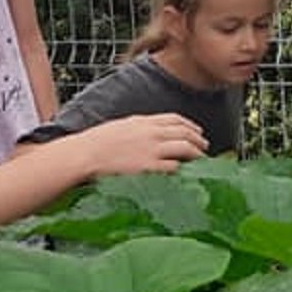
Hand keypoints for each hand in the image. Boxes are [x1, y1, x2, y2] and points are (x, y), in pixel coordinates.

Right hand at [72, 114, 206, 176]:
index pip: (175, 119)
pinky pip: (173, 166)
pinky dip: (181, 168)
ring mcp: (152, 150)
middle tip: (204, 147)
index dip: (190, 125)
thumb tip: (153, 132)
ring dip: (196, 154)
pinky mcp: (149, 167)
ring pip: (185, 148)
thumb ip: (140, 128)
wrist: (87, 154)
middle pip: (185, 133)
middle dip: (198, 140)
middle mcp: (152, 133)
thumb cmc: (99, 142)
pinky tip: (184, 172)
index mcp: (145, 121)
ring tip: (201, 159)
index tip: (197, 131)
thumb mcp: (122, 126)